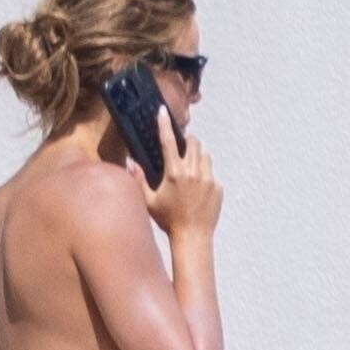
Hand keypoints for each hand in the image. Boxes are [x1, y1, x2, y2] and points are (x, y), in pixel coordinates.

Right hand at [129, 107, 222, 240]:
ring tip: (190, 170)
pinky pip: (212, 173)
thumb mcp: (149, 201)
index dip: (164, 124)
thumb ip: (139, 179)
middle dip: (187, 142)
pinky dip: (205, 175)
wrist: (193, 237)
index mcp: (174, 173)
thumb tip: (131, 162)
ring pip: (205, 155)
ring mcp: (208, 179)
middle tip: (182, 150)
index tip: (162, 112)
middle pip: (193, 142)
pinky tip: (197, 190)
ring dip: (197, 157)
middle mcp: (193, 172)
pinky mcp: (217, 187)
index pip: (168, 141)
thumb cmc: (168, 220)